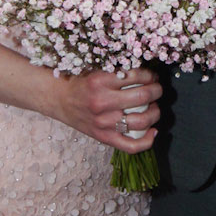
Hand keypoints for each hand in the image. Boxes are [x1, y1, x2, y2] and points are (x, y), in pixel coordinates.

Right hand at [40, 67, 160, 151]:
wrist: (58, 99)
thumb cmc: (80, 82)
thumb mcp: (96, 69)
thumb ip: (118, 70)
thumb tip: (146, 70)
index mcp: (100, 81)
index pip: (137, 76)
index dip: (150, 75)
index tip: (152, 76)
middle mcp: (102, 102)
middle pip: (143, 97)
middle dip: (156, 90)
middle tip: (157, 88)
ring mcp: (104, 123)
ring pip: (141, 121)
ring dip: (155, 112)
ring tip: (154, 106)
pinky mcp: (104, 137)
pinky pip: (131, 145)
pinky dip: (147, 140)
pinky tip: (153, 131)